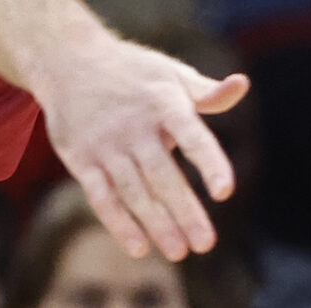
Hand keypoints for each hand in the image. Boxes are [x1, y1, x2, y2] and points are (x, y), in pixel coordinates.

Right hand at [35, 36, 248, 261]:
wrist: (68, 60)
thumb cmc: (133, 71)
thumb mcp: (170, 73)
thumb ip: (206, 91)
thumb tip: (242, 85)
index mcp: (164, 102)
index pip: (192, 136)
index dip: (209, 163)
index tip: (225, 193)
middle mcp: (135, 125)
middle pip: (163, 176)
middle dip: (185, 212)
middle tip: (206, 244)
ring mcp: (106, 144)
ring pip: (135, 192)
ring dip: (157, 224)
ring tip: (180, 251)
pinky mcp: (81, 159)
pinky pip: (101, 197)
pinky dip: (118, 223)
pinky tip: (139, 246)